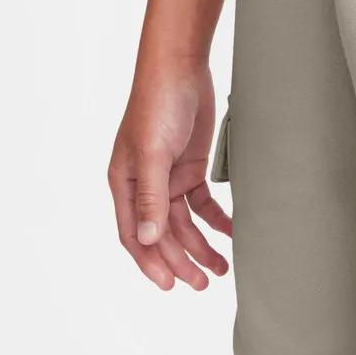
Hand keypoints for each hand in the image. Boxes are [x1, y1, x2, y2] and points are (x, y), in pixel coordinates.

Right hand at [109, 64, 231, 290]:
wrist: (181, 69)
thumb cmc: (158, 104)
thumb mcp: (153, 152)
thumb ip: (151, 197)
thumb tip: (147, 238)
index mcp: (124, 183)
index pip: (134, 234)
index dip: (151, 262)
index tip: (170, 285)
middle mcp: (144, 185)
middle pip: (162, 234)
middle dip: (180, 260)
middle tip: (203, 283)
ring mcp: (169, 177)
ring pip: (184, 223)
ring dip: (200, 245)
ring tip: (220, 268)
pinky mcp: (191, 167)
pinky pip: (202, 203)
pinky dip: (216, 220)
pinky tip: (231, 233)